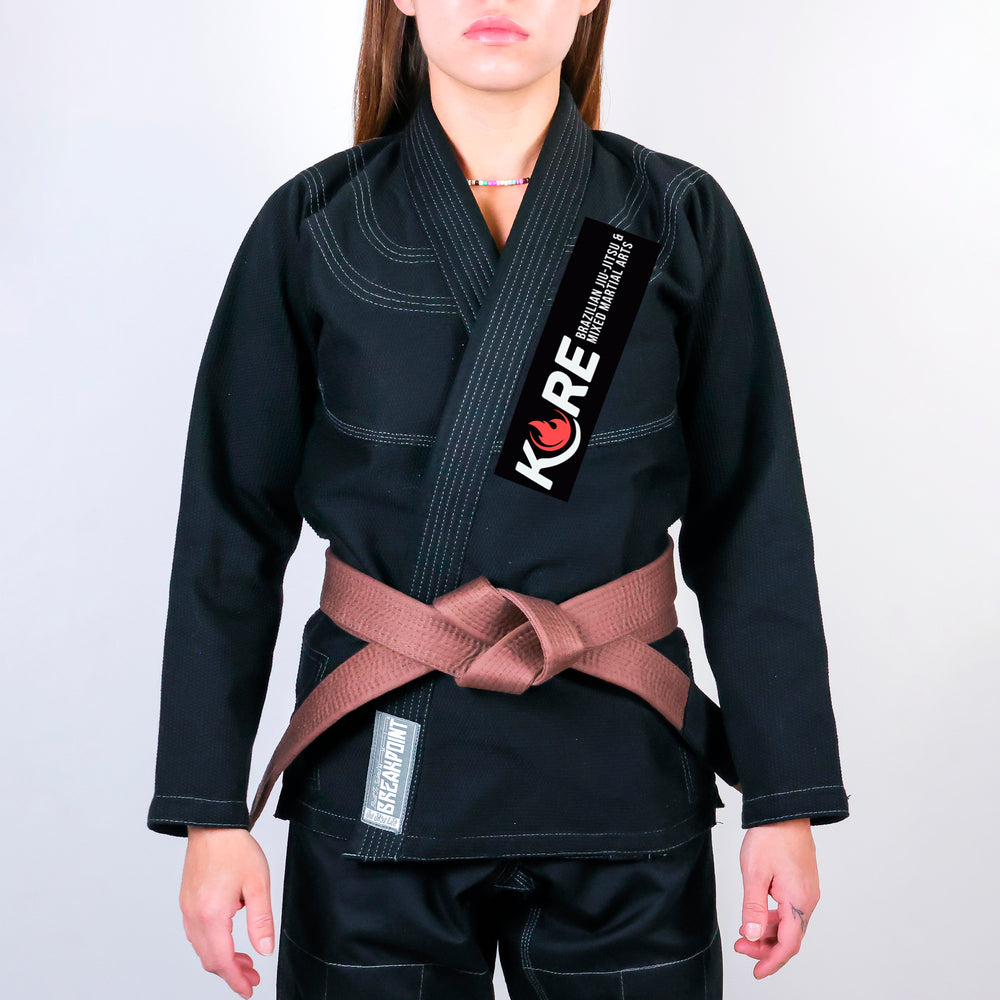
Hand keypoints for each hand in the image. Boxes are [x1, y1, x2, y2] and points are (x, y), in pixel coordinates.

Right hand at [180, 827, 274, 998]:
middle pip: (209, 959)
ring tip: (245, 960)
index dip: (236, 980)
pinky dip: (213, 943)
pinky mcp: (187, 902)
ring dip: (222, 959)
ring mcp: (187, 909)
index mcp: (212, 914)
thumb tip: (264, 951)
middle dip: (231, 973)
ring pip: (202, 948)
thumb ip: (261, 920)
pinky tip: (229, 938)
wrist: (212, 824)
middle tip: (252, 977)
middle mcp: (194, 916)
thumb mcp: (258, 883)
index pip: (221, 961)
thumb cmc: (236, 849)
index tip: (249, 990)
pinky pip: (197, 933)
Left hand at [735, 817, 819, 978]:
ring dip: (766, 931)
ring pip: (788, 923)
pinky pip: (788, 909)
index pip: (788, 944)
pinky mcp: (801, 882)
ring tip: (742, 931)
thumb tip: (751, 935)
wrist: (784, 810)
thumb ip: (753, 907)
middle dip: (764, 946)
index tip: (756, 971)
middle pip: (789, 936)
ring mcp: (806, 891)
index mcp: (798, 901)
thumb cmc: (770, 837)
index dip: (772, 961)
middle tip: (739, 946)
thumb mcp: (754, 873)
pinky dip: (772, 917)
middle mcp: (807, 899)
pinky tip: (755, 913)